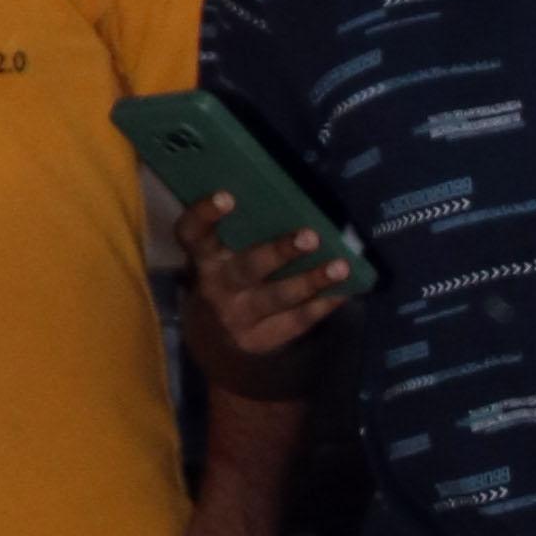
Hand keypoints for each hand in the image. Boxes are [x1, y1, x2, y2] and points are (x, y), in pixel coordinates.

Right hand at [180, 191, 356, 359]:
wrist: (213, 339)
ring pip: (277, 297)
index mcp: (203, 257)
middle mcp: (216, 286)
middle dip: (279, 252)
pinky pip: (295, 321)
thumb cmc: (227, 278)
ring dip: (311, 280)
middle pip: (247, 268)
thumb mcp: (220, 256)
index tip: (227, 196)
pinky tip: (344, 291)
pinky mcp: (259, 339)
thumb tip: (297, 201)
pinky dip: (321, 305)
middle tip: (310, 237)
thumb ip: (242, 233)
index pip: (192, 233)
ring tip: (341, 267)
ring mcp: (237, 316)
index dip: (204, 215)